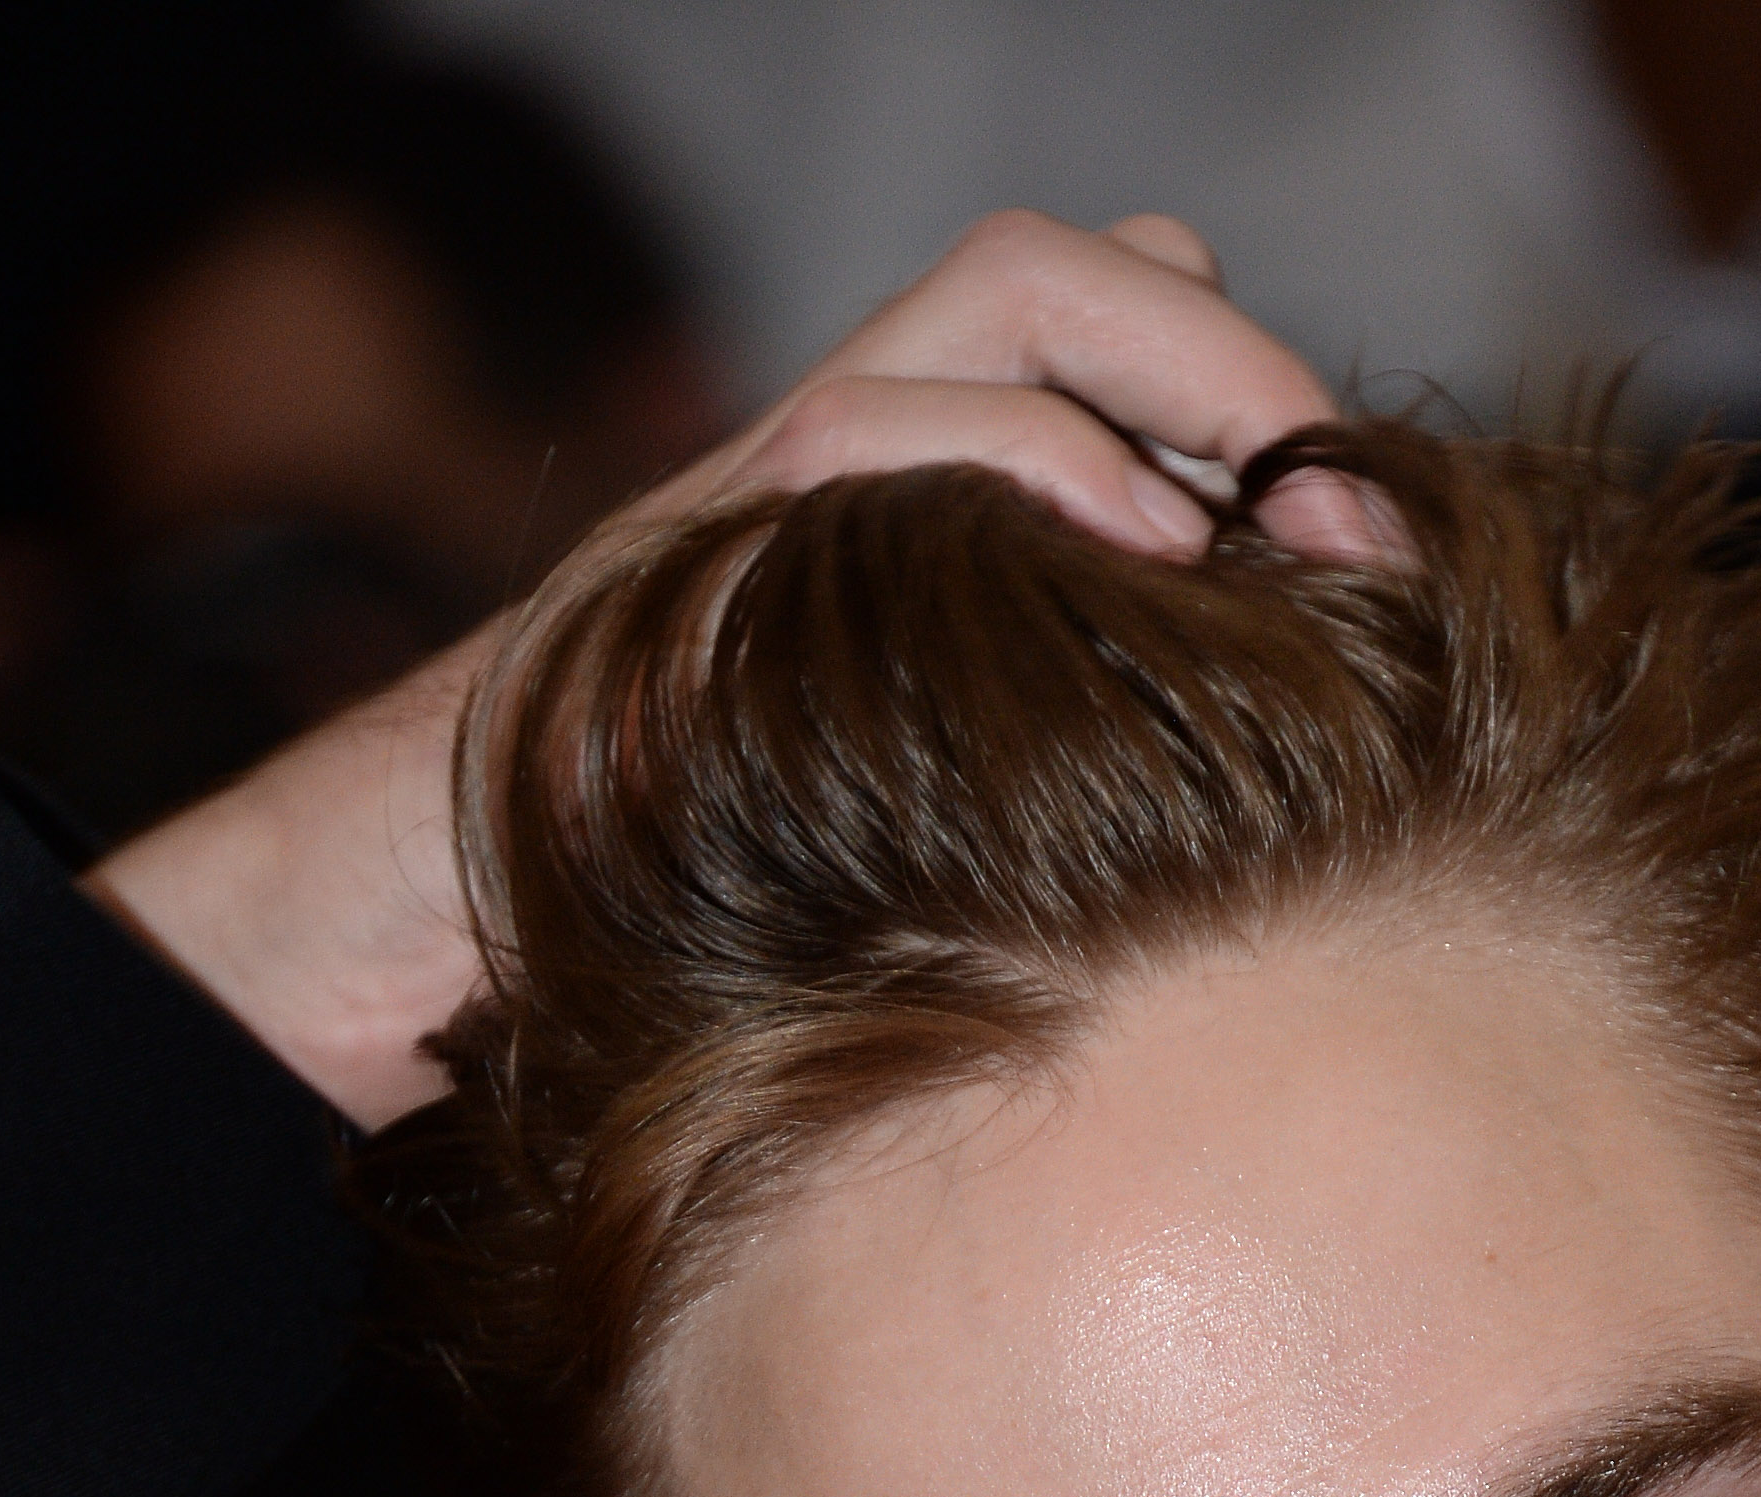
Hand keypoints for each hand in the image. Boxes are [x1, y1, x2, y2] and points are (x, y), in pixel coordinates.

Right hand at [86, 212, 1353, 1130]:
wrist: (378, 957)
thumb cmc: (646, 941)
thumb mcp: (894, 862)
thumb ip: (1032, 761)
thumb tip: (1230, 774)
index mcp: (881, 525)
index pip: (1089, 345)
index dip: (1244, 399)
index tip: (1382, 540)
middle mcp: (824, 472)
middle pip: (1048, 274)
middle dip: (1229, 365)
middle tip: (1347, 505)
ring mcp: (755, 501)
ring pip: (985, 310)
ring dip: (1161, 387)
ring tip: (1276, 521)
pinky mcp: (694, 566)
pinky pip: (871, 445)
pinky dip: (1025, 472)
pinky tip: (1135, 571)